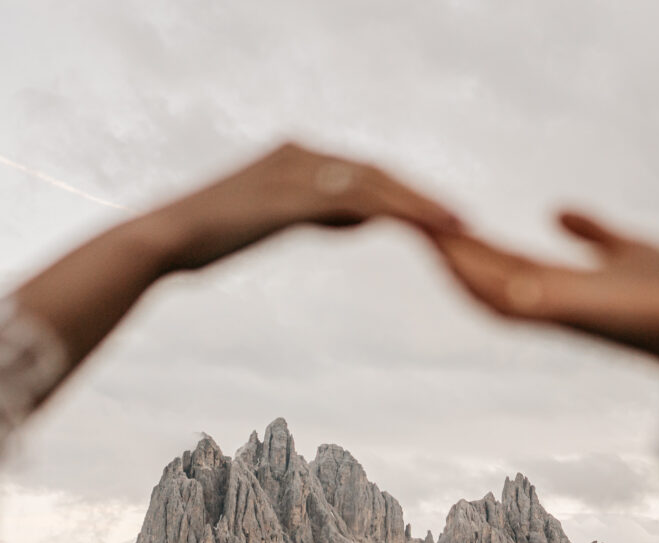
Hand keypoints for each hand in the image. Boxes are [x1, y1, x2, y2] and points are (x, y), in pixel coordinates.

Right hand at [157, 141, 462, 270]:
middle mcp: (301, 155)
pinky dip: (393, 213)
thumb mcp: (273, 223)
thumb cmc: (209, 240)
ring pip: (374, 185)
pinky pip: (356, 203)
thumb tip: (356, 220)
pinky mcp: (292, 196)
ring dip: (419, 205)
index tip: (434, 215)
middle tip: (461, 220)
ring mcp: (296, 171)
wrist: (166, 240)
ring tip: (457, 226)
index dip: (402, 194)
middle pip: (376, 174)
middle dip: (421, 197)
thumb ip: (315, 215)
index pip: (361, 174)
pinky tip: (420, 228)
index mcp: (295, 158)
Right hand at [434, 212, 658, 392]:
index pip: (499, 261)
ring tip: (424, 238)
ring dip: (457, 266)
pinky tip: (463, 262)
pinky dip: (489, 283)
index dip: (465, 241)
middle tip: (408, 222)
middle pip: (484, 276)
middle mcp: (548, 301)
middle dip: (448, 251)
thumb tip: (556, 212)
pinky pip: (521, 300)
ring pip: (492, 290)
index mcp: (556, 284)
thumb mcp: (625, 248)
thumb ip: (591, 233)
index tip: (432, 220)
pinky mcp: (573, 312)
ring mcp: (557, 310)